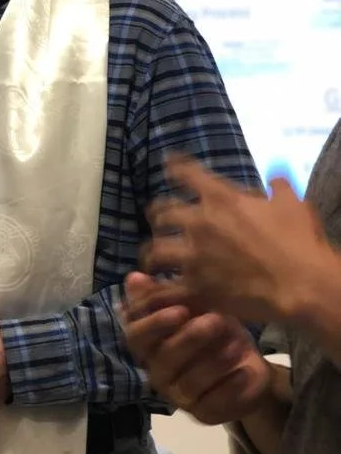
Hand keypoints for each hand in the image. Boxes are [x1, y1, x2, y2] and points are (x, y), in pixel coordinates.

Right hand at [122, 272, 271, 424]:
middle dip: (190, 339)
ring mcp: (179, 398)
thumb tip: (134, 276)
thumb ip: (164, 294)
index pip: (137, 337)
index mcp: (148, 346)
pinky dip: (230, 387)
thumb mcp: (193, 305)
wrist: (244, 362)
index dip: (155, 324)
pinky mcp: (204, 414)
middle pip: (164, 359)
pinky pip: (214, 404)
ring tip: (236, 344)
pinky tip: (244, 371)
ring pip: (189, 382)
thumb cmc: (212, 328)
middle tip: (215, 321)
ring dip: (213, 361)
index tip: (180, 310)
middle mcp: (157, 373)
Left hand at [143, 155, 330, 322]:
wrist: (301, 285)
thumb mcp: (292, 204)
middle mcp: (199, 222)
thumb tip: (275, 179)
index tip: (170, 163)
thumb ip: (278, 187)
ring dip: (153, 252)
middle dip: (160, 214)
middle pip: (162, 211)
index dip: (175, 165)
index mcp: (220, 198)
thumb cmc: (299, 242)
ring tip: (153, 257)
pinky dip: (159, 289)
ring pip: (155, 249)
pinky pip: (165, 288)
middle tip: (161, 219)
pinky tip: (159, 290)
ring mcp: (193, 255)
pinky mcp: (194, 286)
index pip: (186, 172)